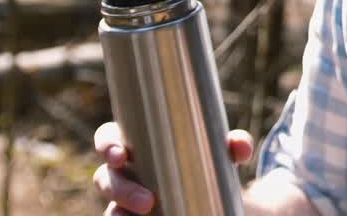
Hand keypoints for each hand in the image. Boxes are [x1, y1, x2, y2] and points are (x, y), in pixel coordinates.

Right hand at [92, 121, 253, 214]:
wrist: (214, 198)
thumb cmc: (206, 163)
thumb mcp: (220, 154)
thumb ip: (233, 146)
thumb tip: (240, 146)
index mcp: (137, 144)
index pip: (108, 138)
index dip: (107, 145)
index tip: (121, 155)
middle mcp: (125, 172)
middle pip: (106, 178)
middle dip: (121, 190)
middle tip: (148, 202)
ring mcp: (125, 201)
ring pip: (112, 209)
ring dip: (121, 214)